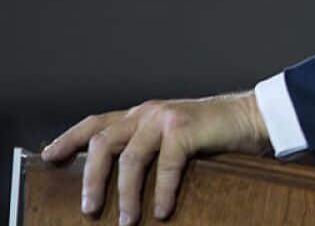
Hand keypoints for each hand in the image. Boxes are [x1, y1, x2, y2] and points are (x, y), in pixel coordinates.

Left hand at [41, 92, 270, 224]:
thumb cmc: (216, 132)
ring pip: (130, 158)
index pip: (96, 123)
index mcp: (141, 114)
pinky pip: (165, 166)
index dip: (69, 139)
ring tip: (127, 220)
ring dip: (125, 194)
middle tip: (89, 209)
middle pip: (103, 142)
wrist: (254, 116)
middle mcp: (148, 112)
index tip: (49, 157)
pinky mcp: (184, 129)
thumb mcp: (173, 136)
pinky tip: (163, 210)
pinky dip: (162, 192)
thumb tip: (121, 183)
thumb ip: (149, 147)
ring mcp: (165, 118)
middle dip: (91, 178)